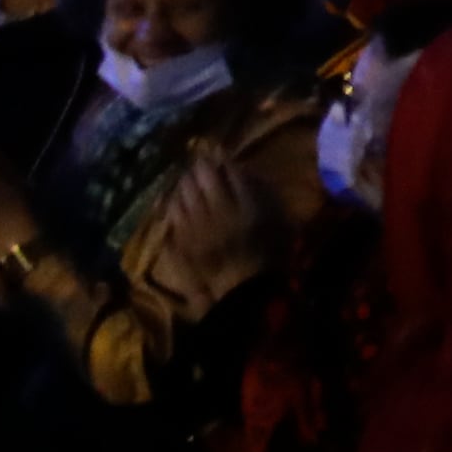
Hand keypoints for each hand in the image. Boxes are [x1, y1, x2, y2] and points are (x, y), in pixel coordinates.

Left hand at [148, 150, 274, 305]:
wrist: (245, 296)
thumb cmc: (270, 256)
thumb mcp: (280, 219)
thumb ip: (263, 191)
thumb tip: (242, 170)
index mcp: (243, 204)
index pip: (224, 169)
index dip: (219, 159)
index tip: (217, 155)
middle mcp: (214, 211)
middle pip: (197, 178)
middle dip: (198, 169)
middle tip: (200, 168)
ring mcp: (192, 229)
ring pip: (180, 195)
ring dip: (183, 186)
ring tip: (187, 185)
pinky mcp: (179, 246)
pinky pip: (170, 219)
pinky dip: (172, 209)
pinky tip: (176, 208)